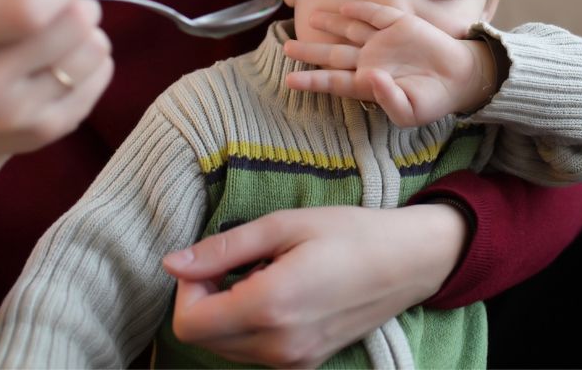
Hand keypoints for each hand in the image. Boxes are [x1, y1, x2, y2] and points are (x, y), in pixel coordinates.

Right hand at [0, 0, 112, 156]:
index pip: (27, 7)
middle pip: (73, 24)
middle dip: (80, 3)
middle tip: (66, 8)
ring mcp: (17, 114)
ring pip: (94, 49)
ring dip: (88, 34)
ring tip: (65, 39)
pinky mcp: (49, 131)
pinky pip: (102, 75)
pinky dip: (94, 61)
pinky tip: (67, 65)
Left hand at [162, 204, 467, 367]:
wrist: (408, 262)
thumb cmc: (350, 233)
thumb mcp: (284, 225)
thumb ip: (223, 248)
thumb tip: (173, 263)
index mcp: (270, 306)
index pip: (189, 322)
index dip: (187, 289)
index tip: (212, 261)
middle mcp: (278, 345)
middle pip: (203, 338)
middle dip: (205, 300)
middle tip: (237, 262)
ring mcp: (293, 360)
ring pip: (226, 348)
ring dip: (227, 313)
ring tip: (262, 274)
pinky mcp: (305, 363)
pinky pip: (254, 352)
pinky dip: (250, 325)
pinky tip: (278, 293)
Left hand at [283, 1, 494, 126]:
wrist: (460, 79)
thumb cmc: (431, 100)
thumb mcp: (410, 112)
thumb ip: (388, 99)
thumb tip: (370, 78)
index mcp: (368, 84)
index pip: (335, 81)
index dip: (313, 80)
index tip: (290, 80)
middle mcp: (370, 60)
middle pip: (334, 53)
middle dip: (310, 50)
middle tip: (286, 47)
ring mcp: (383, 41)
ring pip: (350, 30)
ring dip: (331, 23)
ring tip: (311, 16)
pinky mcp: (399, 24)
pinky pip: (376, 14)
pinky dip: (362, 10)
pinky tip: (346, 8)